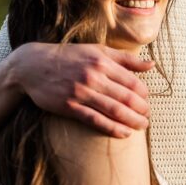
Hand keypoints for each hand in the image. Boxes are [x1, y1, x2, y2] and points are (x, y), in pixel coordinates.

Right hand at [10, 42, 152, 136]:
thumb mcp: (97, 51)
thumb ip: (125, 59)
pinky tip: (124, 133)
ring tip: (142, 126)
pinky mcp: (70, 107)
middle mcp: (93, 77)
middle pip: (126, 98)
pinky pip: (96, 120)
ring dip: (132, 121)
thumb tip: (151, 65)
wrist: (33, 66)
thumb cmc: (69, 57)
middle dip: (141, 110)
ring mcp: (81, 93)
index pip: (132, 81)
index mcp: (102, 61)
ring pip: (114, 110)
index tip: (146, 100)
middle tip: (147, 117)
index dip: (144, 94)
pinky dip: (113, 128)